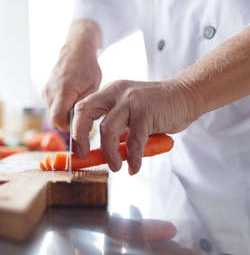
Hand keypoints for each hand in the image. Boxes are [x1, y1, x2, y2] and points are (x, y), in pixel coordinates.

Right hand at [44, 20, 101, 131]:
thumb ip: (84, 107)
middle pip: (53, 119)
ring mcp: (45, 90)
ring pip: (51, 113)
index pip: (57, 119)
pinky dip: (59, 108)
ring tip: (76, 106)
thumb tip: (79, 124)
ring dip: (63, 115)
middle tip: (80, 117)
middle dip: (66, 122)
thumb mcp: (92, 88)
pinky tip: (70, 100)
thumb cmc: (87, 68)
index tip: (79, 124)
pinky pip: (50, 106)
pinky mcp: (44, 90)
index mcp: (63, 91)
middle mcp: (50, 91)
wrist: (75, 50)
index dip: (68, 126)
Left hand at [72, 79, 201, 174]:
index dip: (75, 130)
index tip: (78, 150)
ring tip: (115, 166)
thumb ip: (117, 132)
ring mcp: (131, 101)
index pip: (82, 108)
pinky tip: (134, 167)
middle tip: (84, 155)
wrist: (186, 95)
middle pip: (85, 112)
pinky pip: (134, 141)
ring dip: (109, 153)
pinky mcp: (146, 112)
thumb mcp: (130, 116)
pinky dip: (133, 158)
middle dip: (80, 136)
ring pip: (107, 130)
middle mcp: (116, 93)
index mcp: (109, 92)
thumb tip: (101, 155)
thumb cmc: (156, 108)